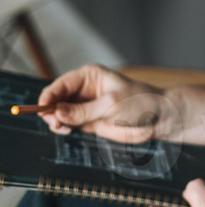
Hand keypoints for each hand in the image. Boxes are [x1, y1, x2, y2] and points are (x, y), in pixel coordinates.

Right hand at [36, 63, 183, 143]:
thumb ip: (83, 111)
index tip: (42, 107)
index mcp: (89, 76)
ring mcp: (85, 106)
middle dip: (50, 110)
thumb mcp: (110, 105)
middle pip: (56, 99)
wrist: (158, 118)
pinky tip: (66, 130)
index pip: (61, 84)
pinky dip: (63, 128)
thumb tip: (57, 112)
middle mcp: (84, 90)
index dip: (49, 95)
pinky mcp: (88, 122)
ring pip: (60, 113)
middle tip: (53, 122)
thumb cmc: (140, 103)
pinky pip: (69, 124)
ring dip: (56, 120)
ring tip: (61, 127)